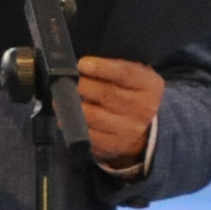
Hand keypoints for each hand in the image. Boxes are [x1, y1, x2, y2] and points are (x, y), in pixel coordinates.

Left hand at [76, 55, 163, 170]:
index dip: (101, 68)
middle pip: (105, 94)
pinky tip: (66, 117)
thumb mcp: (134, 77)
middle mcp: (142, 109)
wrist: (147, 128)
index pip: (125, 74)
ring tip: (61, 98)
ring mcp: (129, 129)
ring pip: (92, 115)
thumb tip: (83, 65)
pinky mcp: (113, 145)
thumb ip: (114, 68)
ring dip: (71, 105)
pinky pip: (87, 134)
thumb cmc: (132, 94)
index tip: (82, 64)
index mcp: (149, 86)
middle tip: (66, 81)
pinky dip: (72, 125)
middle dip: (81, 85)